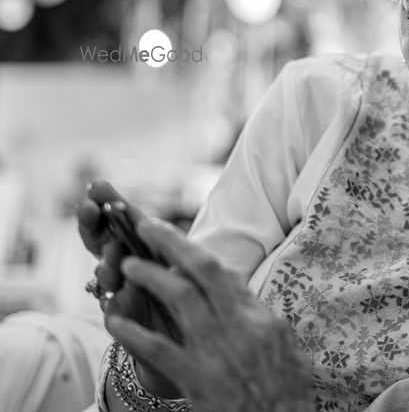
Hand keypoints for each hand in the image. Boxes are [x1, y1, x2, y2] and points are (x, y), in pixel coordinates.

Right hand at [77, 180, 180, 391]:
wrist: (196, 343)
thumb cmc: (186, 295)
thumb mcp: (179, 261)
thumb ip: (162, 239)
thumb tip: (149, 217)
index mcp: (138, 250)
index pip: (115, 224)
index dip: (104, 206)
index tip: (96, 186)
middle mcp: (124, 272)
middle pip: (102, 245)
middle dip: (94, 226)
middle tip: (92, 208)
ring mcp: (122, 297)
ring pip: (106, 278)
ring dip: (107, 263)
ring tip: (113, 253)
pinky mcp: (128, 327)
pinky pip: (116, 314)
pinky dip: (118, 302)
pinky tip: (121, 294)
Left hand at [106, 217, 311, 411]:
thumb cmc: (284, 395)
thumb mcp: (284, 350)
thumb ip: (260, 321)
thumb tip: (243, 298)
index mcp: (261, 318)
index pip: (225, 275)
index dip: (195, 253)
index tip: (173, 241)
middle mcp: (240, 326)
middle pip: (204, 270)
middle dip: (172, 243)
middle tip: (146, 225)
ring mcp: (218, 351)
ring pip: (181, 298)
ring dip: (151, 276)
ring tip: (127, 266)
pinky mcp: (197, 379)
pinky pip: (158, 349)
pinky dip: (133, 332)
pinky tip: (114, 321)